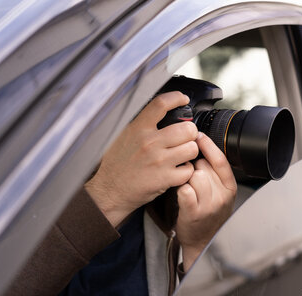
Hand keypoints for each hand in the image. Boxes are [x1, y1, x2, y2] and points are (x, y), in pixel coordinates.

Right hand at [85, 92, 198, 226]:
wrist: (110, 191)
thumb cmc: (116, 165)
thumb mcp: (121, 136)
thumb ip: (139, 124)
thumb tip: (156, 111)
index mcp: (138, 129)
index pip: (161, 104)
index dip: (176, 98)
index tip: (183, 99)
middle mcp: (150, 143)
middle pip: (187, 128)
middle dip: (190, 133)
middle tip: (185, 138)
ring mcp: (159, 161)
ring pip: (192, 148)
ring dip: (190, 152)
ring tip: (182, 155)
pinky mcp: (165, 179)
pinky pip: (189, 169)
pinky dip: (187, 171)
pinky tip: (178, 170)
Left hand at [175, 133, 236, 270]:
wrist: (202, 242)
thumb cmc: (207, 213)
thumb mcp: (219, 192)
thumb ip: (214, 171)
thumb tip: (201, 143)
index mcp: (230, 187)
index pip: (220, 160)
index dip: (208, 145)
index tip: (198, 136)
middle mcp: (222, 196)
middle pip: (203, 166)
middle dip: (193, 168)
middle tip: (191, 179)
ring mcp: (209, 205)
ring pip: (193, 176)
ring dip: (185, 179)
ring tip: (186, 188)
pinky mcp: (194, 213)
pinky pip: (185, 189)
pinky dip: (179, 189)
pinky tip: (180, 194)